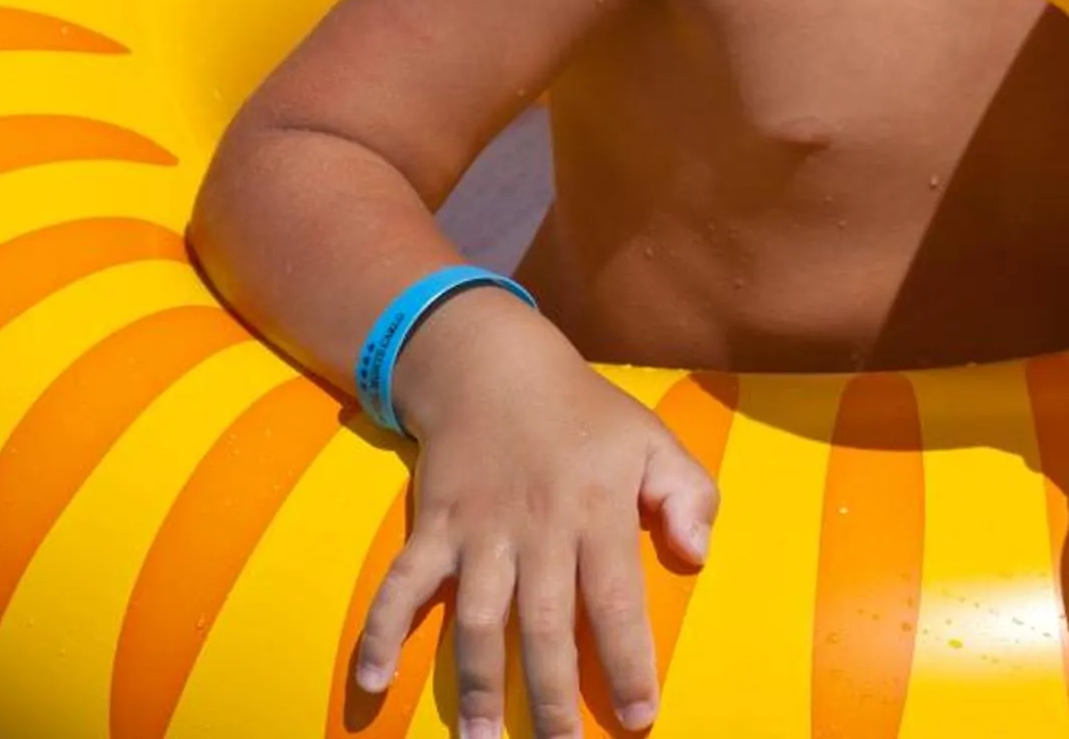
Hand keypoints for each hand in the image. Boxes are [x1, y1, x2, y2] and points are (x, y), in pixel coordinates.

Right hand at [353, 293, 717, 736]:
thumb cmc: (586, 415)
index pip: (616, 600)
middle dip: (552, 697)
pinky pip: (402, 583)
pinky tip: (370, 681)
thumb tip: (699, 556)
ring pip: (477, 618)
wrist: (495, 364)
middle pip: (545, 625)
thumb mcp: (653, 440)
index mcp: (597, 510)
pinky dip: (380, 630)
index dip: (628, 663)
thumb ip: (688, 494)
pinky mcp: (433, 526)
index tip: (639, 719)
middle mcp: (537, 527)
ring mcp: (479, 529)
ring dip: (476, 684)